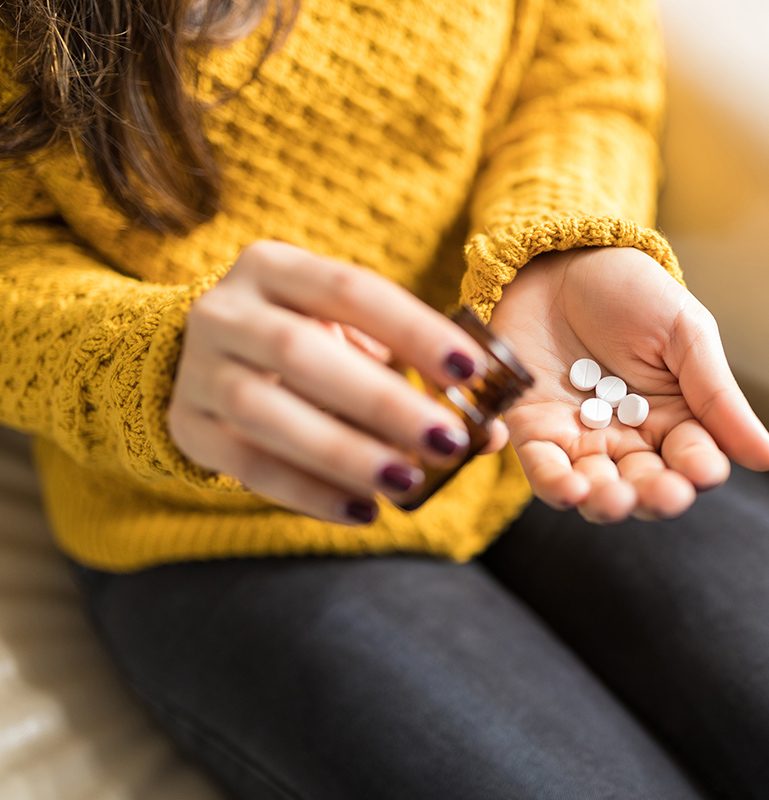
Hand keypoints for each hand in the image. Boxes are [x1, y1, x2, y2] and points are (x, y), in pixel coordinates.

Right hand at [168, 241, 505, 523]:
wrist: (205, 360)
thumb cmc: (309, 341)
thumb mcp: (354, 335)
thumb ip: (416, 370)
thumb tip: (492, 431)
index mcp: (273, 267)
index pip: (349, 288)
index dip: (412, 328)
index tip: (472, 369)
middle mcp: (224, 311)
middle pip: (300, 353)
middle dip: (381, 400)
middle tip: (448, 439)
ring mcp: (197, 371)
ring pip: (266, 412)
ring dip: (343, 452)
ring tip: (407, 483)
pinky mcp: (186, 428)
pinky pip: (247, 466)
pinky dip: (309, 492)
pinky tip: (363, 510)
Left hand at [490, 247, 768, 522]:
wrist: (558, 256)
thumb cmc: (630, 292)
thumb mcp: (686, 334)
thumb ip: (720, 398)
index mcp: (675, 418)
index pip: (693, 459)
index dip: (699, 470)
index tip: (705, 472)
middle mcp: (629, 438)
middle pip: (646, 485)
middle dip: (655, 496)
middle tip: (663, 494)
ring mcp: (579, 438)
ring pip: (597, 489)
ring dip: (607, 502)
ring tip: (614, 499)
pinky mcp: (532, 430)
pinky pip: (544, 468)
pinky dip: (556, 485)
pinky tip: (571, 491)